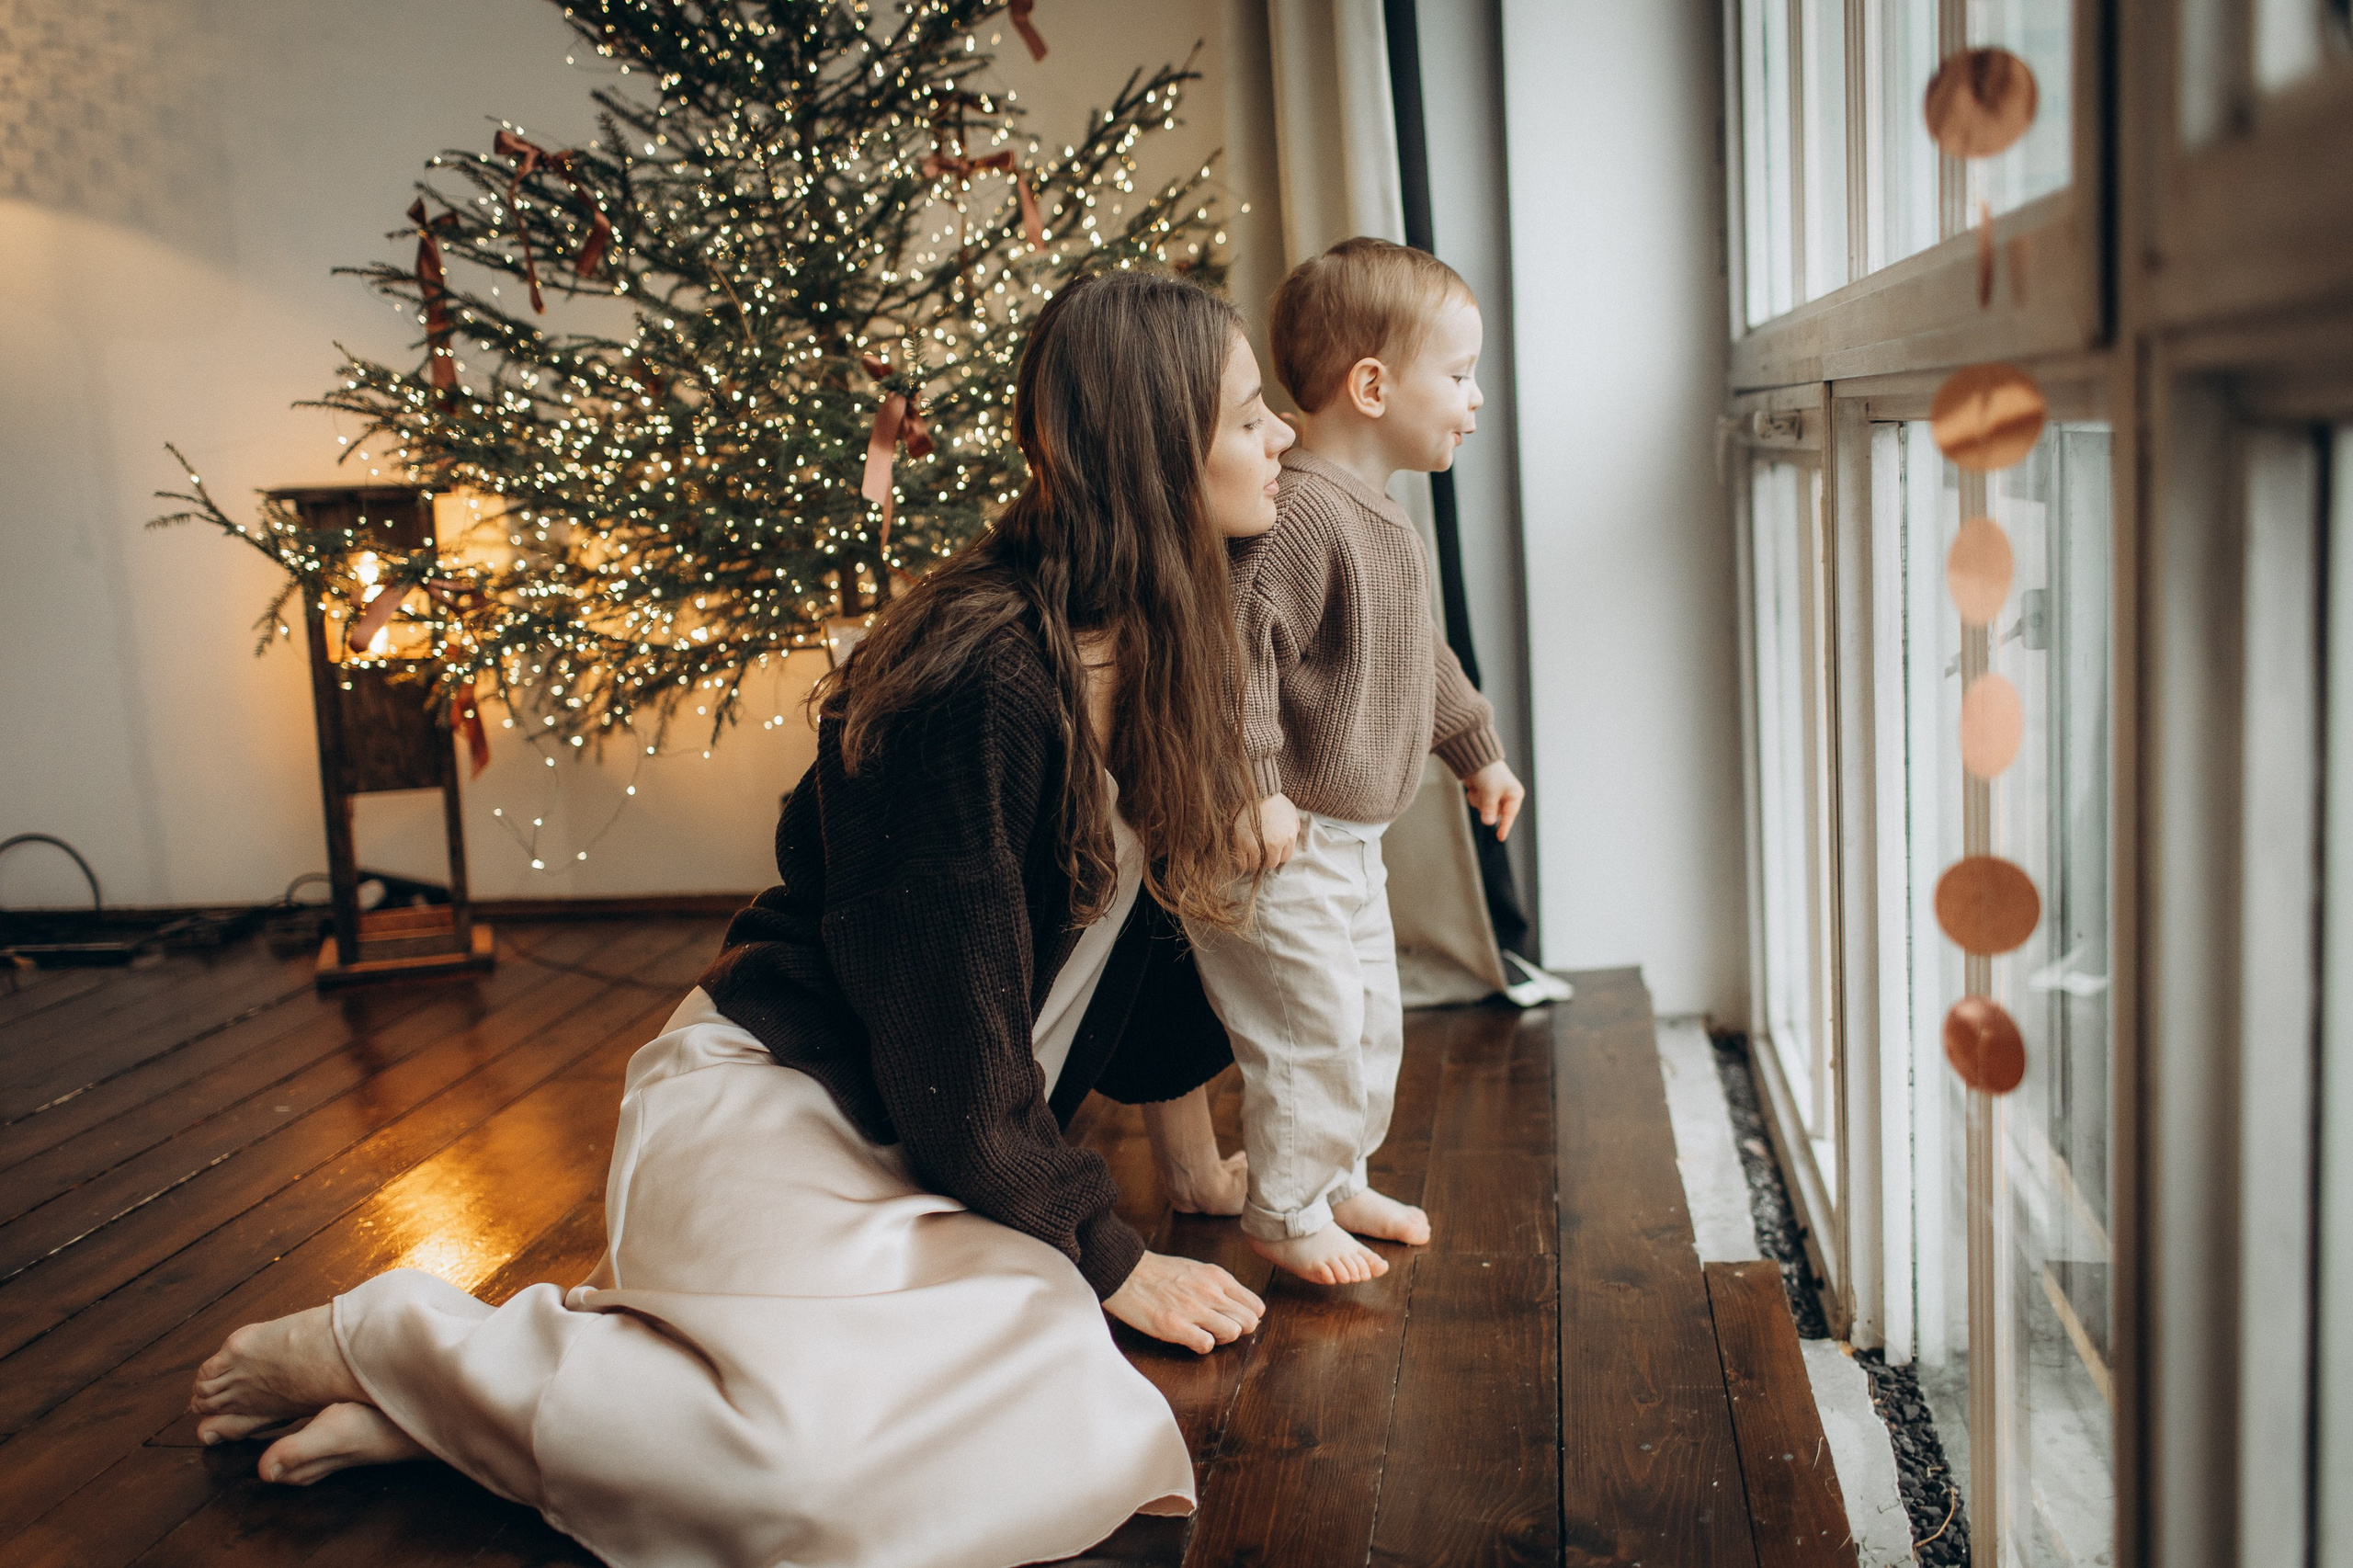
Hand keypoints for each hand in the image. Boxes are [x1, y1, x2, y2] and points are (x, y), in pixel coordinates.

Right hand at [1105, 1252, 1265, 1352]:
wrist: (1125, 1271)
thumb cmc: (1159, 1272)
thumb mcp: (1197, 1270)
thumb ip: (1219, 1287)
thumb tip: (1238, 1306)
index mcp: (1217, 1277)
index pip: (1255, 1306)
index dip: (1247, 1318)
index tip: (1232, 1320)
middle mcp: (1210, 1291)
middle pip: (1248, 1323)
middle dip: (1237, 1330)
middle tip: (1218, 1329)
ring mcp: (1193, 1309)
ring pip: (1232, 1333)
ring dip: (1220, 1339)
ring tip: (1203, 1333)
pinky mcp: (1174, 1326)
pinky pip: (1206, 1345)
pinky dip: (1201, 1346)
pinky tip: (1189, 1338)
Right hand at [1236, 792, 1300, 871]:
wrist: (1254, 791)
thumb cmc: (1274, 801)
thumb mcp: (1292, 813)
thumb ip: (1294, 829)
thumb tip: (1291, 839)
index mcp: (1288, 837)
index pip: (1285, 858)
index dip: (1279, 853)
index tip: (1273, 847)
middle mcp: (1274, 845)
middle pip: (1271, 863)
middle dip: (1267, 857)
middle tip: (1261, 848)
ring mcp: (1257, 846)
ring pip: (1256, 865)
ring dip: (1254, 859)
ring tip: (1251, 849)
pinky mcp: (1241, 844)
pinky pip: (1242, 862)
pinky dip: (1243, 859)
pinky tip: (1243, 852)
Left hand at [1463, 761, 1523, 841]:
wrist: (1476, 758)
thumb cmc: (1489, 772)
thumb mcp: (1490, 792)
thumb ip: (1489, 809)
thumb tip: (1488, 823)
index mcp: (1514, 795)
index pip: (1509, 815)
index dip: (1505, 827)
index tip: (1500, 838)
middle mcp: (1506, 797)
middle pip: (1494, 814)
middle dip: (1485, 806)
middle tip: (1483, 794)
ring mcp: (1494, 796)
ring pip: (1484, 810)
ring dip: (1478, 801)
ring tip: (1480, 789)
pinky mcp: (1484, 794)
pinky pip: (1477, 804)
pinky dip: (1474, 797)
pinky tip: (1475, 787)